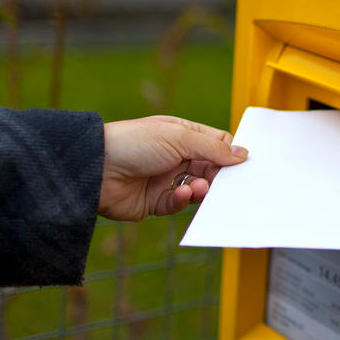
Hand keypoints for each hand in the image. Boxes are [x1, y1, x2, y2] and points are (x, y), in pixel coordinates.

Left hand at [99, 116, 247, 220]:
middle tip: (229, 183)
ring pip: (198, 189)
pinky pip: (179, 204)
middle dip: (220, 176)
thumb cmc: (133, 143)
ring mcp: (166, 179)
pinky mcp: (156, 202)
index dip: (231, 153)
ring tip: (199, 188)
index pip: (217, 144)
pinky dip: (183, 200)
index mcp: (183, 135)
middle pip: (211, 169)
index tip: (244, 164)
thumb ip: (213, 148)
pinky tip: (180, 194)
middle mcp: (176, 157)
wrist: (94, 169)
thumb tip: (243, 154)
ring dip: (202, 189)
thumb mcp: (178, 138)